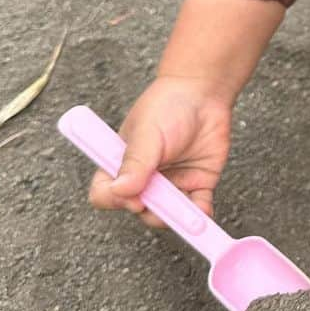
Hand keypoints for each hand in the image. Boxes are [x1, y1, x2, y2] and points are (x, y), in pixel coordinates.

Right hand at [88, 76, 232, 227]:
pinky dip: (199, 215)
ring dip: (174, 216)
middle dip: (149, 212)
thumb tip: (120, 190)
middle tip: (162, 203)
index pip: (105, 194)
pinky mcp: (197, 184)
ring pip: (167, 214)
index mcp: (121, 165)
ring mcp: (171, 183)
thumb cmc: (167, 106)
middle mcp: (144, 179)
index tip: (131, 196)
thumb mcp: (147, 132)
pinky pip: (197, 208)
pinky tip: (202, 214)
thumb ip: (136, 162)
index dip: (115, 200)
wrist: (204, 93)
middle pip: (138, 209)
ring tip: (184, 209)